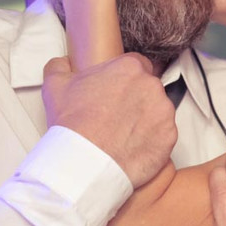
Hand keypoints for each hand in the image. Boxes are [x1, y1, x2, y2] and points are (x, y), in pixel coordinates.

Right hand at [42, 54, 174, 186]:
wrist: (84, 162)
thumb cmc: (73, 125)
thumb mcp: (55, 86)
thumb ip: (60, 66)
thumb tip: (63, 63)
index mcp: (130, 68)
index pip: (137, 65)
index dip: (126, 79)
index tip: (117, 91)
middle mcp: (152, 86)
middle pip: (148, 88)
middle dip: (136, 99)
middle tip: (116, 115)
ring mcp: (164, 112)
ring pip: (158, 112)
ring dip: (145, 120)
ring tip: (123, 134)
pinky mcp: (169, 138)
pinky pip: (164, 136)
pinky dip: (152, 141)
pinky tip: (132, 147)